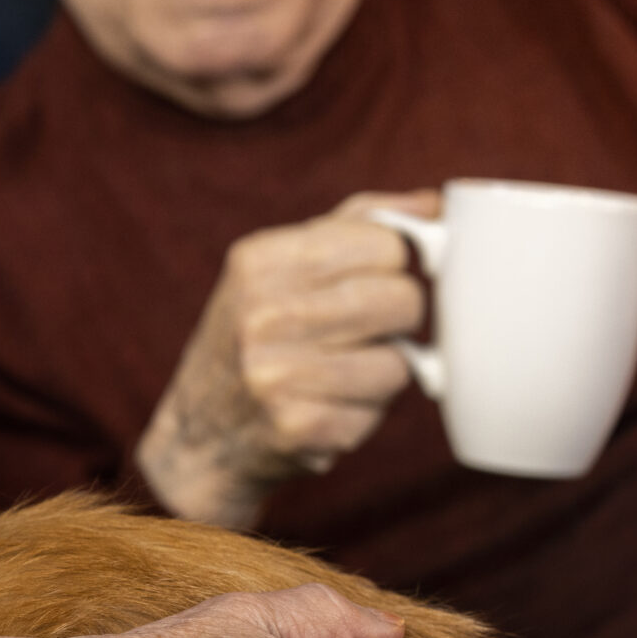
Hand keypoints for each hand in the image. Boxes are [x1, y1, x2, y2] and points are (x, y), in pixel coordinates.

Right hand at [137, 190, 437, 528]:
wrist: (201, 431)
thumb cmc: (258, 335)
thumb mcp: (282, 266)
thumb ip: (357, 224)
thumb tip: (434, 206)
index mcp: (258, 261)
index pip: (384, 244)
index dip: (390, 265)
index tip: (368, 281)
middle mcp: (261, 315)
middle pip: (401, 299)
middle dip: (397, 316)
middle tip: (363, 330)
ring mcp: (276, 374)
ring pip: (400, 360)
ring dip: (384, 369)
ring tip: (342, 370)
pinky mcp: (298, 427)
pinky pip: (379, 412)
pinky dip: (365, 412)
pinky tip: (329, 405)